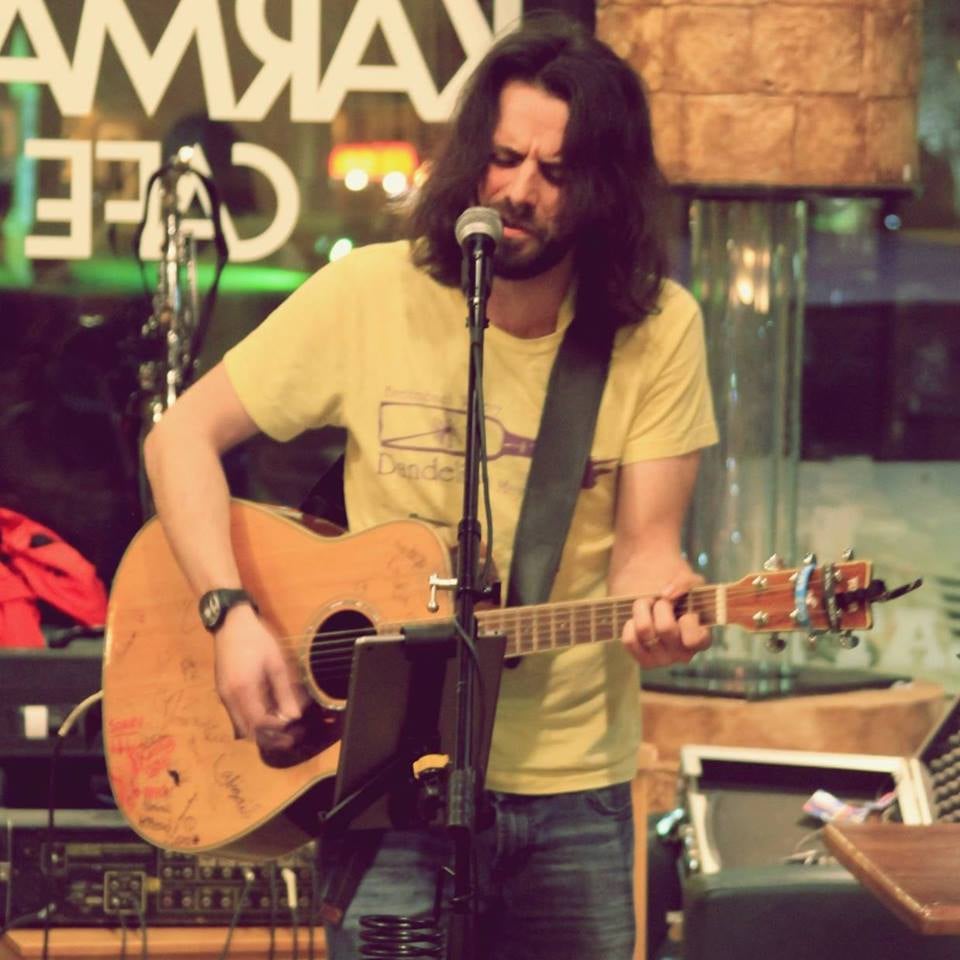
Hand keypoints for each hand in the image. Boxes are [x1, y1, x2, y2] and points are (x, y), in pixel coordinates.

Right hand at [212, 604, 309, 751]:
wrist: (231, 623)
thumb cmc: (257, 640)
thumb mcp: (276, 663)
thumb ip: (285, 691)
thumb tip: (294, 716)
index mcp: (243, 690)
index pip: (258, 723)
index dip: (277, 731)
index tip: (294, 729)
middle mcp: (229, 698)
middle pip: (248, 730)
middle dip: (269, 737)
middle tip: (290, 735)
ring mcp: (224, 695)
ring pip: (241, 725)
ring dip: (261, 730)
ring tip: (282, 726)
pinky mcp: (224, 691)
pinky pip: (238, 714)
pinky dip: (253, 720)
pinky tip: (269, 713)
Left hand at [621, 573, 711, 666]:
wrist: (657, 600)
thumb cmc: (680, 594)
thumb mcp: (690, 581)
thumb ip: (685, 583)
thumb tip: (667, 594)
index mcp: (701, 639)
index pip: (695, 638)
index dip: (688, 620)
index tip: (685, 608)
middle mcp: (684, 654)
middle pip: (665, 628)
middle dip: (660, 605)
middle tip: (661, 601)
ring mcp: (664, 660)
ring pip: (644, 630)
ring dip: (642, 608)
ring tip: (646, 604)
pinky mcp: (644, 661)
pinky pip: (629, 640)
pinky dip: (629, 624)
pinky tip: (636, 620)